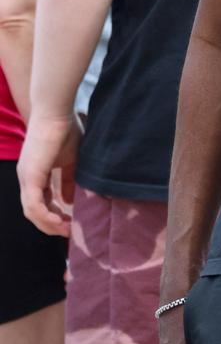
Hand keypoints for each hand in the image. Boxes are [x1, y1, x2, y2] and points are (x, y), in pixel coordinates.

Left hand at [17, 113, 80, 236]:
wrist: (56, 111)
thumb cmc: (65, 129)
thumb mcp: (71, 160)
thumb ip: (69, 180)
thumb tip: (70, 201)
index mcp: (35, 174)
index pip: (40, 202)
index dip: (55, 215)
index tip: (72, 223)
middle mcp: (26, 178)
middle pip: (34, 211)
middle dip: (52, 225)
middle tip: (69, 232)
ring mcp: (26, 178)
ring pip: (32, 212)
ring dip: (49, 224)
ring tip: (67, 230)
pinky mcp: (30, 177)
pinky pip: (34, 206)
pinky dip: (46, 217)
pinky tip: (60, 221)